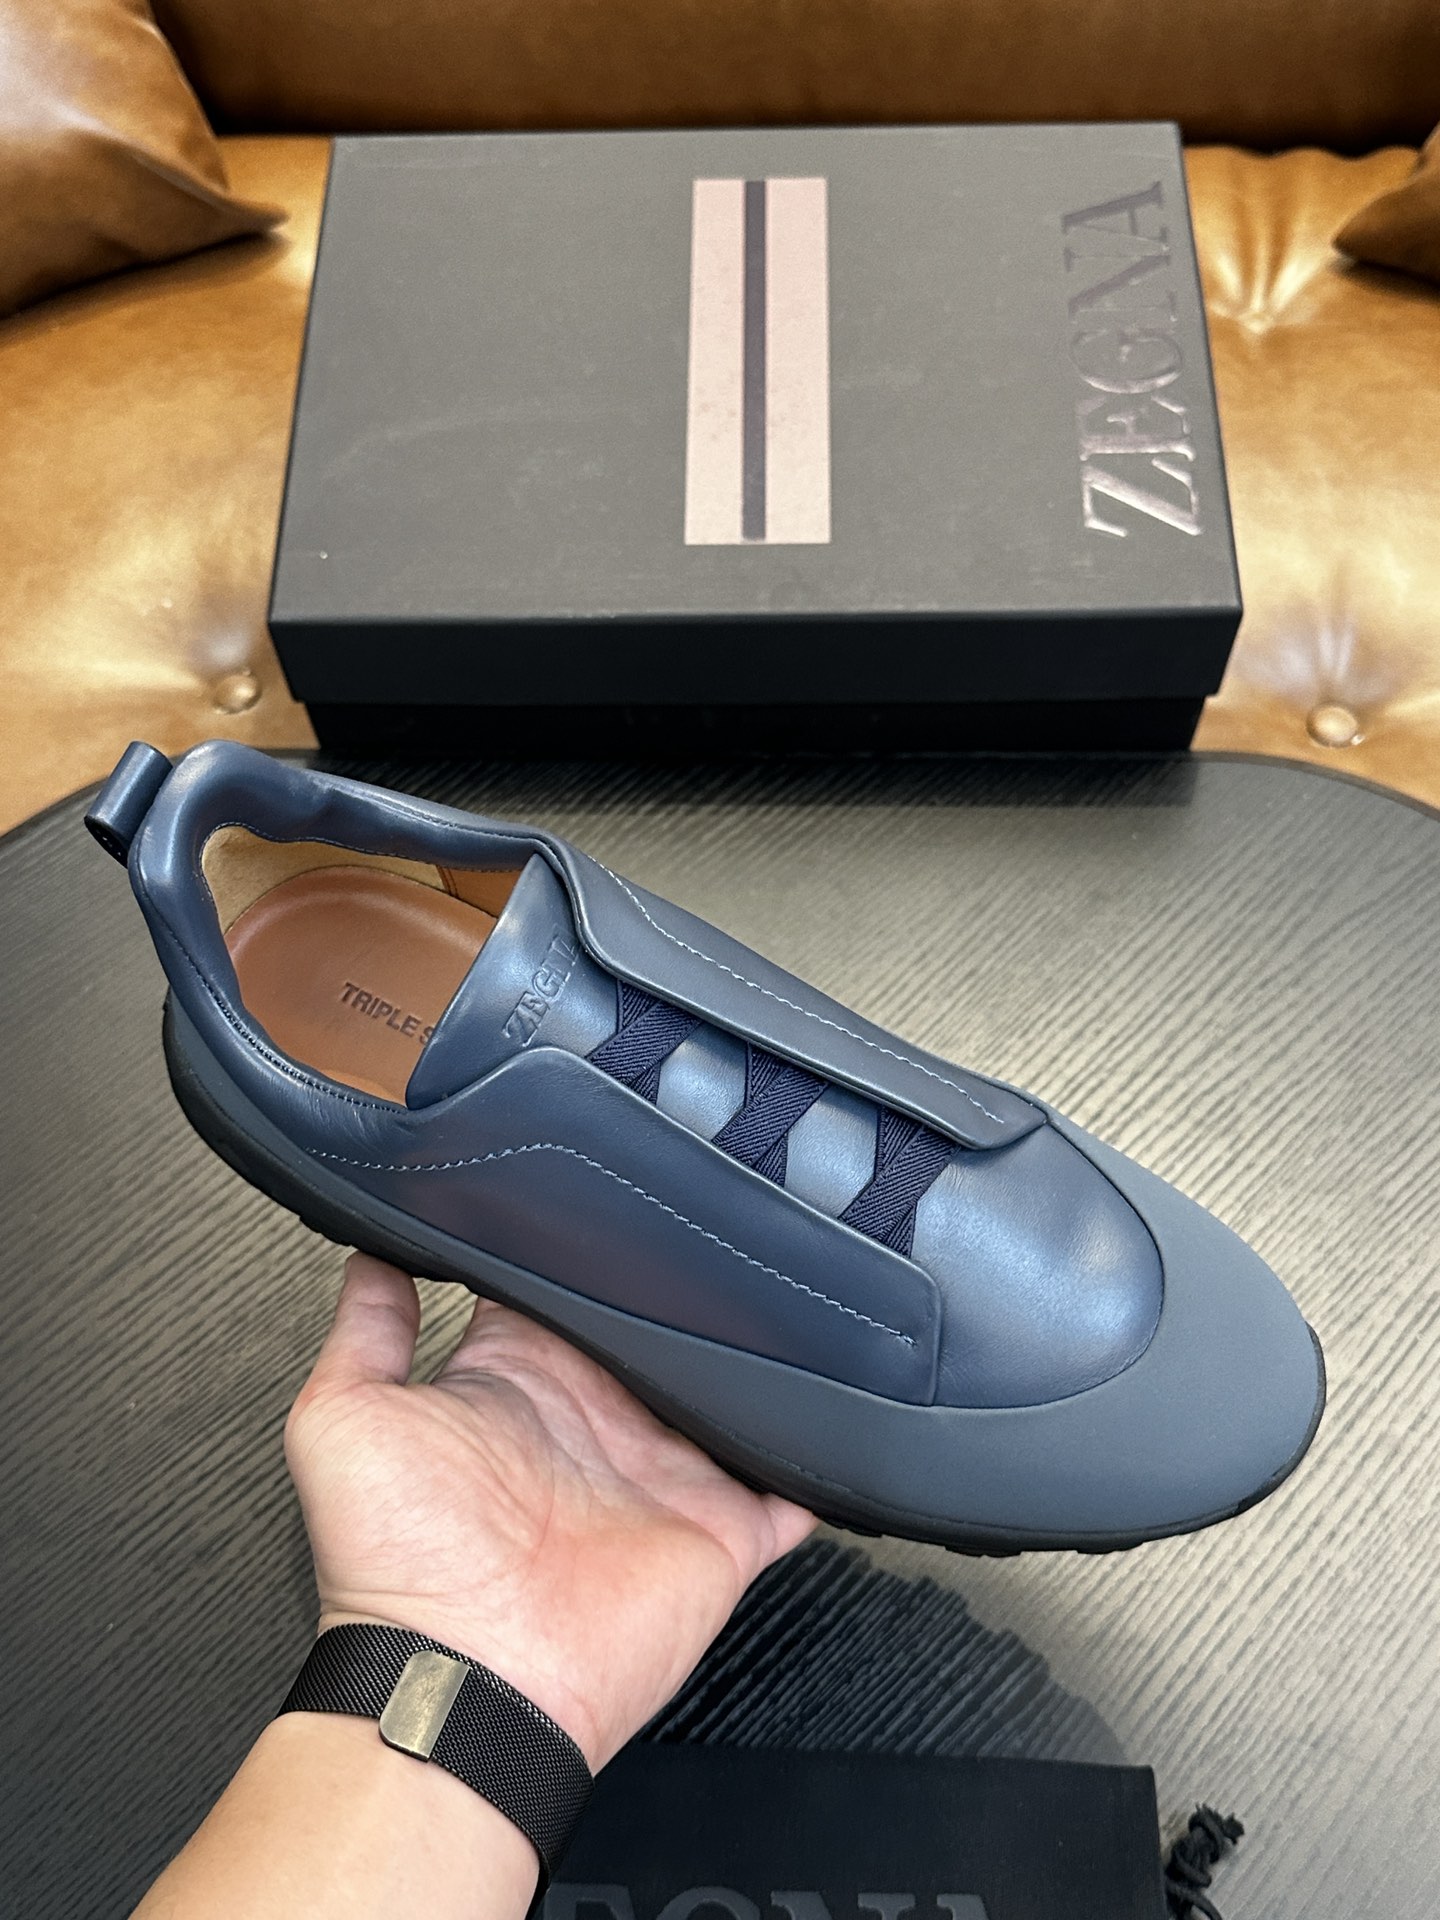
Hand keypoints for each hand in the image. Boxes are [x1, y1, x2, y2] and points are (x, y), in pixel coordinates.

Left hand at [285, 1253, 814, 1769]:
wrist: (465, 1681)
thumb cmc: (396, 1564)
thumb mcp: (343, 1418)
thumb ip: (366, 1329)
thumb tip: (372, 1250)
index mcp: (518, 1380)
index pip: (559, 1289)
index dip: (580, 1242)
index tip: (608, 1185)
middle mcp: (594, 1419)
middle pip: (654, 1328)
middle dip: (683, 1285)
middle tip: (714, 1223)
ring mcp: (660, 1473)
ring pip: (727, 1393)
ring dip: (753, 1357)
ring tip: (788, 1294)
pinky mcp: (719, 1529)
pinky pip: (787, 1486)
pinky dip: (813, 1458)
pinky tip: (832, 1408)